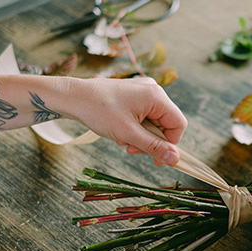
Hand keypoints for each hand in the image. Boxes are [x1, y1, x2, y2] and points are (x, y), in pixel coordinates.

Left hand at [69, 77, 187, 165]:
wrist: (74, 97)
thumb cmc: (99, 111)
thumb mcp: (128, 134)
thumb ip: (154, 147)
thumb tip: (175, 159)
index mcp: (156, 96)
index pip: (178, 124)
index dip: (170, 143)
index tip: (156, 157)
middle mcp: (153, 90)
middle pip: (166, 123)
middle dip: (151, 141)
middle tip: (132, 150)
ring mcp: (143, 91)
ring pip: (154, 122)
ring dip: (141, 136)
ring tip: (123, 140)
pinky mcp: (133, 94)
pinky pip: (144, 116)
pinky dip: (135, 128)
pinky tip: (121, 132)